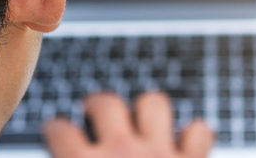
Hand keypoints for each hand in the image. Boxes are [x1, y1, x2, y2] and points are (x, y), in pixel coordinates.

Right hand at [43, 92, 214, 157]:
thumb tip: (64, 154)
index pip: (60, 131)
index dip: (55, 128)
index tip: (56, 128)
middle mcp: (122, 151)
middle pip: (107, 103)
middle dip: (99, 103)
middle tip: (95, 108)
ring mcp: (160, 153)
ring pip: (153, 103)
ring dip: (147, 109)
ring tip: (142, 115)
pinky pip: (199, 133)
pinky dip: (194, 135)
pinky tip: (188, 140)